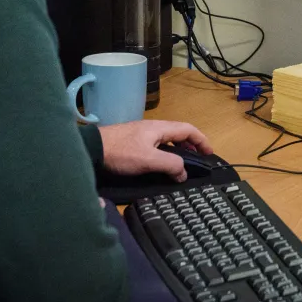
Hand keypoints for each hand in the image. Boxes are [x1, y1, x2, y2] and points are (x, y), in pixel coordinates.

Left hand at [99, 120, 213, 182]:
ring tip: (181, 165)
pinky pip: (157, 145)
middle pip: (179, 133)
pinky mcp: (133, 142)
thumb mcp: (148, 160)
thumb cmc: (121, 152)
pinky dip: (166, 153)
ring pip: (167, 140)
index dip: (201, 140)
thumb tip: (184, 173)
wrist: (92, 149)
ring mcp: (142, 134)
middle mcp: (153, 128)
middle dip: (191, 146)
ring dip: (178, 151)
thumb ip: (170, 165)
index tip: (209, 153)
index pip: (188, 130)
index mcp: (160, 128)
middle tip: (197, 161)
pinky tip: (161, 165)